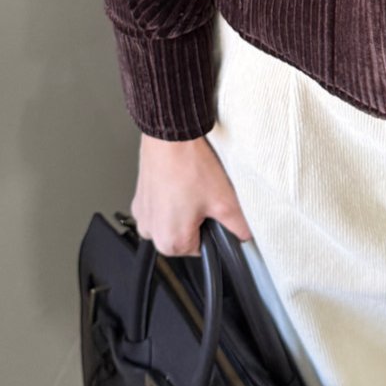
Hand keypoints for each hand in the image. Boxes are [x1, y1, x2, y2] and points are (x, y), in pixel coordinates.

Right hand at [131, 133, 252, 256]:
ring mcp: (143, 214)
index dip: (214, 229)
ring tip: (192, 185)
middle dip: (199, 219)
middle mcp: (150, 232)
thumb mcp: (225, 201)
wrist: (170, 136)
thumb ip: (240, 227)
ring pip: (174, 221)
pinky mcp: (140, 198)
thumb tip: (245, 236)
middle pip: (186, 236)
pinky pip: (162, 206)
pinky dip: (172, 196)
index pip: (202, 249)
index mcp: (170, 242)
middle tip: (204, 195)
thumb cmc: (189, 165)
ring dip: (185, 208)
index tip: (213, 211)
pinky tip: (181, 180)